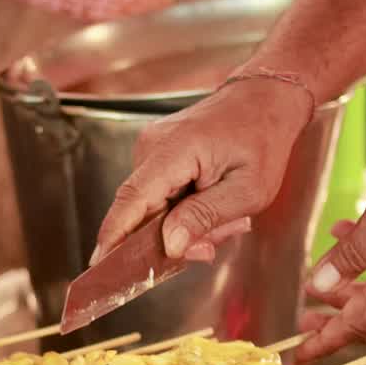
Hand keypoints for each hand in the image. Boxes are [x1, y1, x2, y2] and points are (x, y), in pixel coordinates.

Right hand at [91, 77, 313, 264]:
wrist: (265, 98)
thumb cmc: (263, 139)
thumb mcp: (248, 190)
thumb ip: (205, 217)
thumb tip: (170, 245)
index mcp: (175, 150)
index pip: (132, 200)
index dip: (114, 235)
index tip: (100, 266)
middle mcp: (152, 147)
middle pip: (142, 211)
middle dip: (172, 238)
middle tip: (212, 243)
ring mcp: (152, 149)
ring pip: (152, 208)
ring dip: (184, 224)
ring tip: (224, 217)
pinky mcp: (157, 154)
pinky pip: (159, 196)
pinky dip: (183, 210)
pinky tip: (211, 204)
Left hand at [298, 147, 365, 362]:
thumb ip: (347, 256)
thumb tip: (318, 285)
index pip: (352, 327)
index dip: (323, 342)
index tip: (301, 355)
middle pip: (365, 320)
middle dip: (332, 321)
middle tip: (305, 317)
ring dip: (347, 293)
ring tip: (320, 279)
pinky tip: (348, 239)